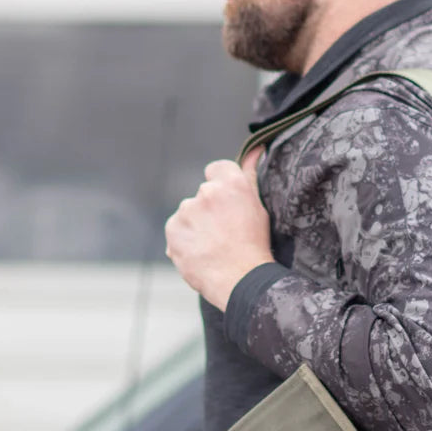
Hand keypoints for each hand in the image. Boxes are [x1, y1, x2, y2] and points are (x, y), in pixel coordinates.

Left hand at [165, 147, 273, 310]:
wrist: (241, 280)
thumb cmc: (255, 246)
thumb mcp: (259, 208)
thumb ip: (250, 175)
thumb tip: (255, 149)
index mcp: (231, 183)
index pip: (217, 169)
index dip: (221, 186)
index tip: (227, 205)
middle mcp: (207, 192)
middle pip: (203, 194)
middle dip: (209, 210)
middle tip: (224, 233)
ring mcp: (187, 211)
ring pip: (188, 214)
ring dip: (196, 226)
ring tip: (213, 247)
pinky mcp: (173, 230)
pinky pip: (177, 231)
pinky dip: (184, 241)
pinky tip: (201, 254)